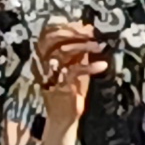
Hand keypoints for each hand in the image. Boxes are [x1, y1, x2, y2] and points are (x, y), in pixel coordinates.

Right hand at [29, 21, 103, 144]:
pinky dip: (90, 66)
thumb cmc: (70, 90)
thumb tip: (88, 28)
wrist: (64, 119)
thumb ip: (78, 49)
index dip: (66, 26)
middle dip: (73, 32)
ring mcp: (50, 75)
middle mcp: (43, 63)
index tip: (85, 26)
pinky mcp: (61, 87)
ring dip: (83, 46)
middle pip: (52, 39)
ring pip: (63, 52)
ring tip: (99, 46)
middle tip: (92, 33)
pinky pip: (74, 71)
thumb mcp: (74, 65)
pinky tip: (102, 65)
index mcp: (43, 56)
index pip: (47, 33)